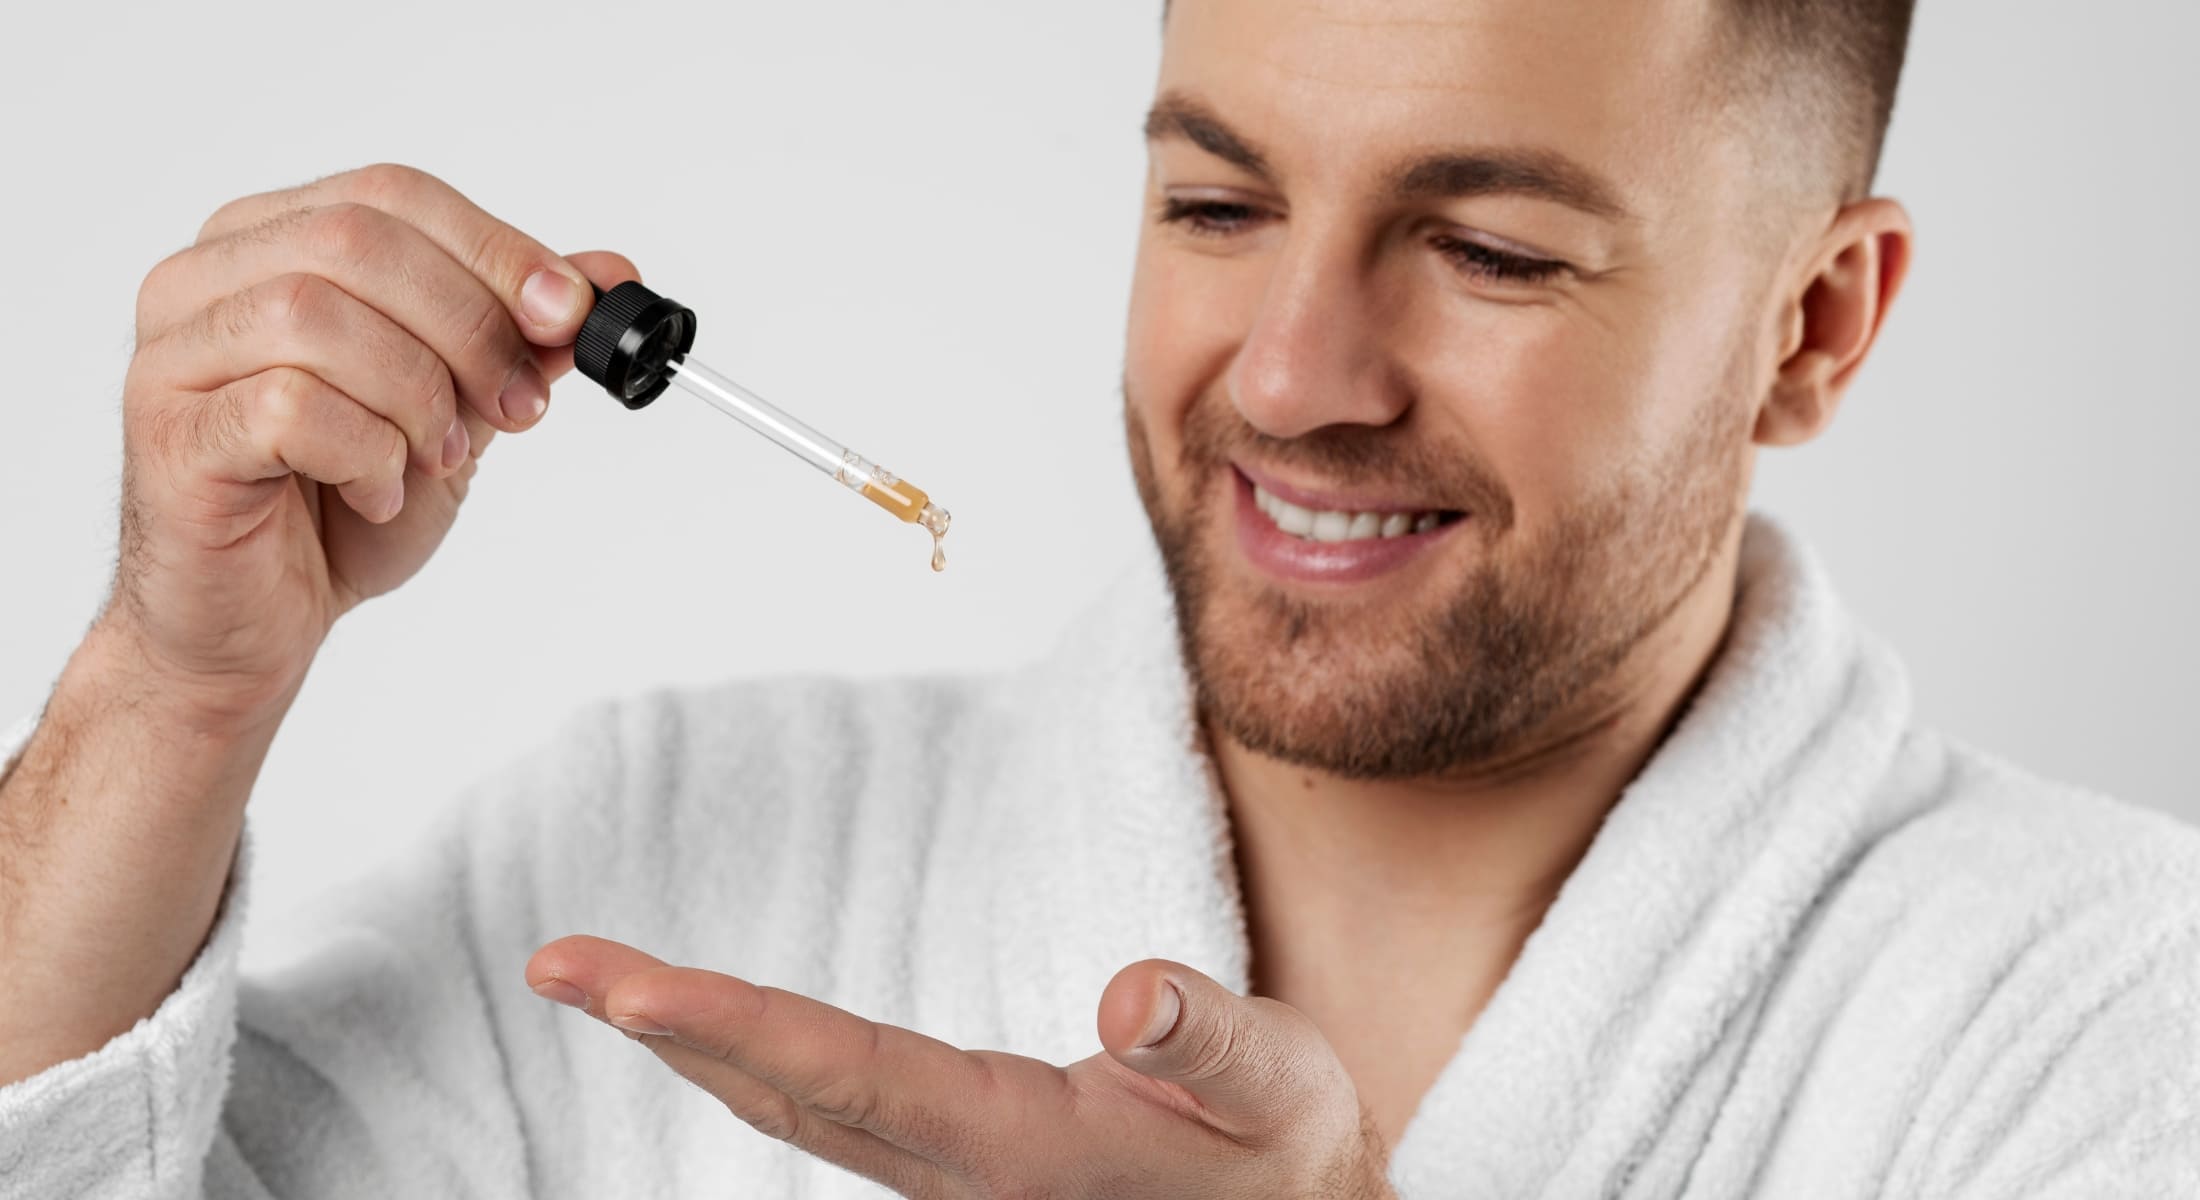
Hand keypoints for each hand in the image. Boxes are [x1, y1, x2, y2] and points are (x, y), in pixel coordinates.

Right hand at [112, 162, 635, 729]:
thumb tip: (609, 273)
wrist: (259, 622)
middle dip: (468, 327)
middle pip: (358, 241)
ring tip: (433, 459)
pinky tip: (374, 494)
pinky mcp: (170, 434)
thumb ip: (519, 337)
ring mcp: (174, 354)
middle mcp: (205, 280)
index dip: (495, 250)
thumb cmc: (339, 511)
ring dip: (415, 396)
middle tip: (518, 405)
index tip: (568, 315)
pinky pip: (286, 408)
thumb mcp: (457, 409)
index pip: (393, 195)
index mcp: (271, 243)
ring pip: (316, 316)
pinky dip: (365, 455)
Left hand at [527, 937, 1395, 1198]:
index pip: (848, 1074)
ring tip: (600, 980)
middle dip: (664, 1025)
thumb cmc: (1284, 1160)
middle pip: (784, 1094)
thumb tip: (1128, 990)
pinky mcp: (958, 1166)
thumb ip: (1206, 1040)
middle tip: (555, 961)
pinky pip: (827, 1111)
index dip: (729, 1024)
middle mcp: (959, 1175)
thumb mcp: (1276, 1090)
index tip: (622, 986)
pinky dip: (753, 1060)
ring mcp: (950, 1181)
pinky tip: (712, 1033)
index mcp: (1019, 1150)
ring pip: (793, 1108)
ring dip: (691, 1041)